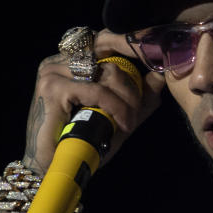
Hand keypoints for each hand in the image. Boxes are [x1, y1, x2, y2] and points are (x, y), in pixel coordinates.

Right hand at [21, 29, 165, 172]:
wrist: (51, 168)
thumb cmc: (81, 143)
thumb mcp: (116, 115)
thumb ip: (138, 95)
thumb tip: (161, 74)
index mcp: (66, 63)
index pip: (104, 44)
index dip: (128, 60)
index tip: (141, 87)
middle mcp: (57, 62)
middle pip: (111, 60)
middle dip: (131, 88)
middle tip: (136, 113)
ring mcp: (53, 73)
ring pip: (108, 73)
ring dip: (127, 99)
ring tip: (129, 120)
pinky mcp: (54, 89)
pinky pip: (98, 91)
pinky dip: (117, 108)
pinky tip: (123, 124)